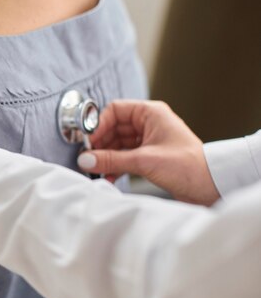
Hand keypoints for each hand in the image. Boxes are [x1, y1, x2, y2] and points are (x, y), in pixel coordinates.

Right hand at [78, 100, 219, 205]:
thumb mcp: (144, 161)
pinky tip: (108, 176)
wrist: (212, 186)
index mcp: (151, 113)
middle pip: (113, 128)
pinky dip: (115, 165)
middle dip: (100, 144)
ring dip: (106, 157)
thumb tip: (86, 159)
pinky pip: (124, 156)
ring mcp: (148, 140)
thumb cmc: (189, 166)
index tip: (88, 141)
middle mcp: (149, 124)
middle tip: (89, 158)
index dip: (99, 125)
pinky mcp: (149, 156)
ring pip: (117, 144)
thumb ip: (112, 159)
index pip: (115, 110)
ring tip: (97, 170)